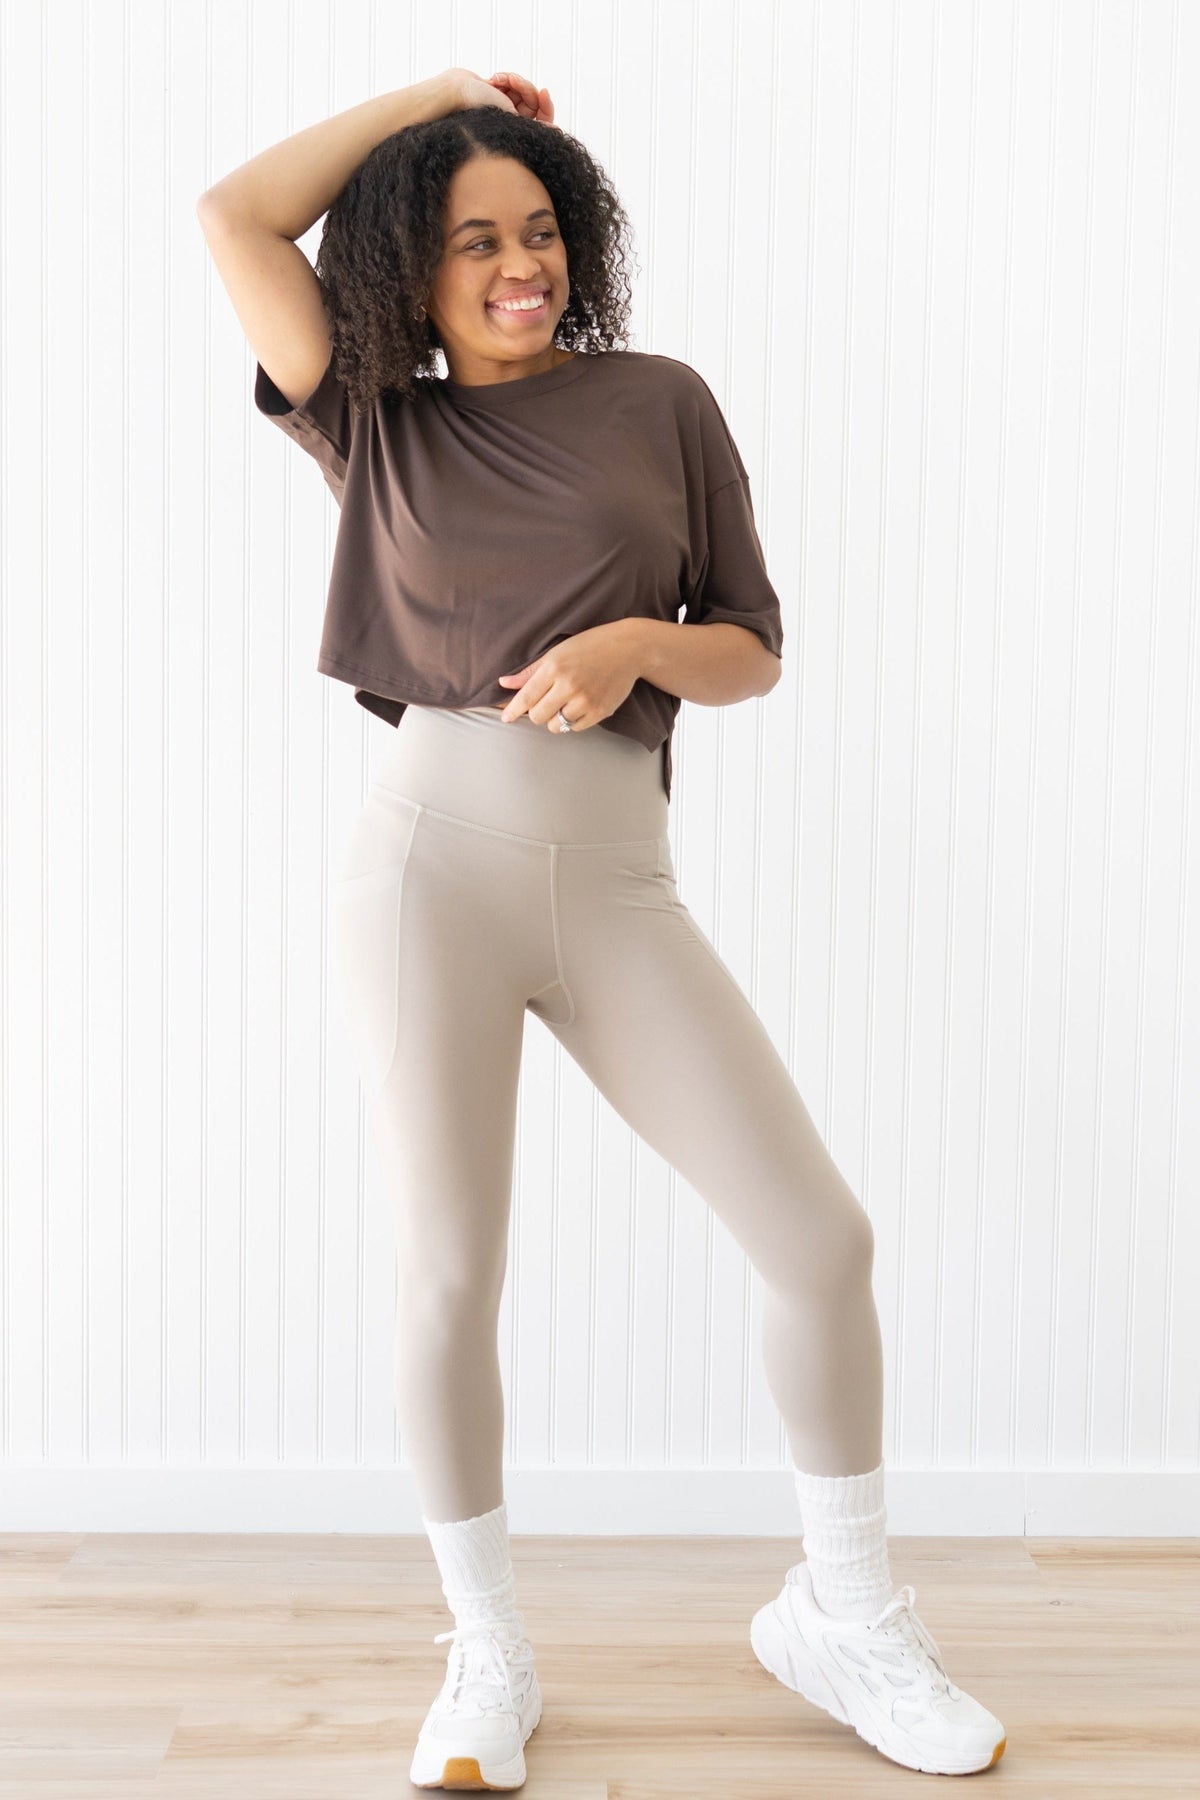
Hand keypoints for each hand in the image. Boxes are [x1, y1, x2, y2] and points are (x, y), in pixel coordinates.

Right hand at [446, 67, 557, 126]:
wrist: (456, 90)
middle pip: (534, 102)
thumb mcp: (510, 117)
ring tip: (498, 80)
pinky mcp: (501, 94)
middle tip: (512, 81)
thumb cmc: (478, 108)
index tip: (544, 92)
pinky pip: (514, 82)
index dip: (546, 106)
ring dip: (514, 81)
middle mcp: (514, 121)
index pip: (542, 120)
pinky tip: (494, 78)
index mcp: (517, 133)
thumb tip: (558, 133)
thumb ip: (533, 125)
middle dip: (525, 88)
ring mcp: (507, 107)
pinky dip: (506, 78)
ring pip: (524, 90)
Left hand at [496, 623, 638, 729]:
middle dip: (536, 712)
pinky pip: (575, 728)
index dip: (513, 710)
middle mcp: (569, 685)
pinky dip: (572, 721)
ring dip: (554, 718)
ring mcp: (586, 700)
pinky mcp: (600, 712)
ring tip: (564, 703)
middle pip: (537, 716)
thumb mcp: (557, 652)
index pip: (526, 697)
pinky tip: (578, 705)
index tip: (506, 718)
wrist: (629, 648)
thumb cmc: (590, 647)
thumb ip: (530, 672)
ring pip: (555, 726)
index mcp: (555, 667)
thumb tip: (504, 683)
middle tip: (544, 702)